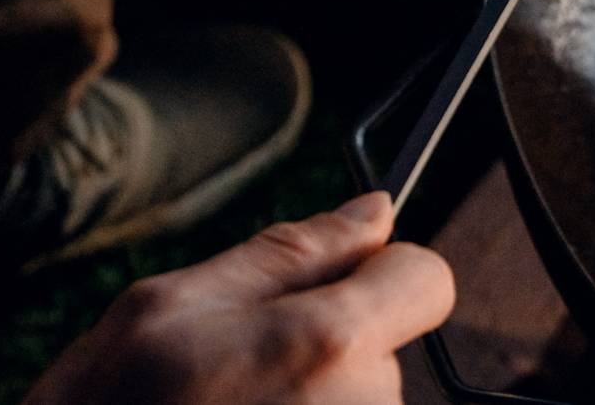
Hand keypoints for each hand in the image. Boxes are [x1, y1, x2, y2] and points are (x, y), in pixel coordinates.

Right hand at [24, 192, 452, 404]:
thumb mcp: (167, 308)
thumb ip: (286, 253)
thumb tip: (375, 209)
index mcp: (329, 343)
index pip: (427, 278)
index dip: (382, 272)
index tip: (333, 286)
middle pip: (386, 343)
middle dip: (327, 342)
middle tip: (232, 373)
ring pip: (358, 397)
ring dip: (308, 398)